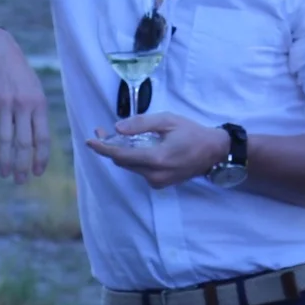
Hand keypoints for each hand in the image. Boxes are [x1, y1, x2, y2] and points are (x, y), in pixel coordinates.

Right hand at [0, 29, 51, 183]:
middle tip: (20, 180)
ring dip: (5, 160)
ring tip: (5, 174)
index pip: (42, 138)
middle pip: (24, 143)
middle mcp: (23, 106)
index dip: (40, 158)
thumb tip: (36, 142)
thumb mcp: (34, 89)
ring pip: (5, 140)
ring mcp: (4, 105)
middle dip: (22, 165)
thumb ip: (35, 113)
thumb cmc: (17, 72)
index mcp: (39, 104)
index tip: (37, 172)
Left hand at [84, 114, 228, 188]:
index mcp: (156, 159)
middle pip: (122, 162)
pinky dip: (133, 159)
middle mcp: (154, 175)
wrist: (214, 153)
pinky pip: (139, 170)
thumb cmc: (192, 133)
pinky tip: (133, 147)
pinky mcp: (160, 184)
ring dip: (121, 153)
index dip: (103, 148)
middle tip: (101, 131)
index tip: (90, 140)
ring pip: (130, 167)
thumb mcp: (168, 120)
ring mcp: (157, 182)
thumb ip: (141, 124)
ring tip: (115, 136)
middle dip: (110, 147)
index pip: (121, 155)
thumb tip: (117, 129)